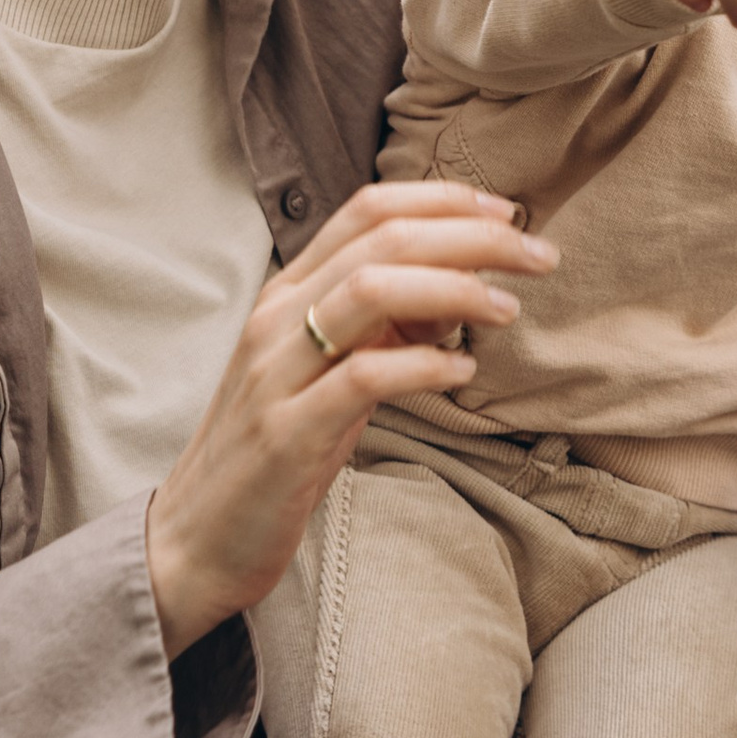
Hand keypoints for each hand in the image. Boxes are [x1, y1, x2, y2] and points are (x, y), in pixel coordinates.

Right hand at [143, 183, 556, 656]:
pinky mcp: (287, 433)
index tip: (506, 212)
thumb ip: (385, 328)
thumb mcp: (330, 374)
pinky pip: (363, 377)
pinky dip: (422, 366)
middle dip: (471, 237)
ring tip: (508, 308)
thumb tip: (466, 291)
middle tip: (537, 254)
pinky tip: (462, 375)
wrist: (199, 537)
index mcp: (287, 293)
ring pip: (369, 291)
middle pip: (381, 240)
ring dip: (453, 288)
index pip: (367, 210)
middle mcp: (276, 317)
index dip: (443, 200)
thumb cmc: (277, 451)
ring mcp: (276, 372)